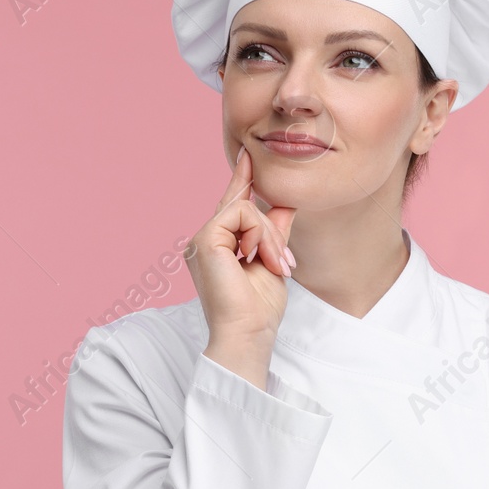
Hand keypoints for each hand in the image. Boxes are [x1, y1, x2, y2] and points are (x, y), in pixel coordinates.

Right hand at [185, 147, 296, 345]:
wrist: (248, 333)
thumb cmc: (257, 310)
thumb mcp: (272, 262)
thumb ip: (275, 233)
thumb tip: (287, 204)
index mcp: (217, 247)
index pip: (231, 206)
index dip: (241, 179)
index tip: (248, 154)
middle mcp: (205, 241)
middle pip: (243, 206)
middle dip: (271, 230)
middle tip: (284, 264)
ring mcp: (202, 239)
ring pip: (245, 208)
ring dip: (269, 236)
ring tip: (275, 266)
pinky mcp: (205, 239)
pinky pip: (241, 213)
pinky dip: (259, 234)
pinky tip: (258, 258)